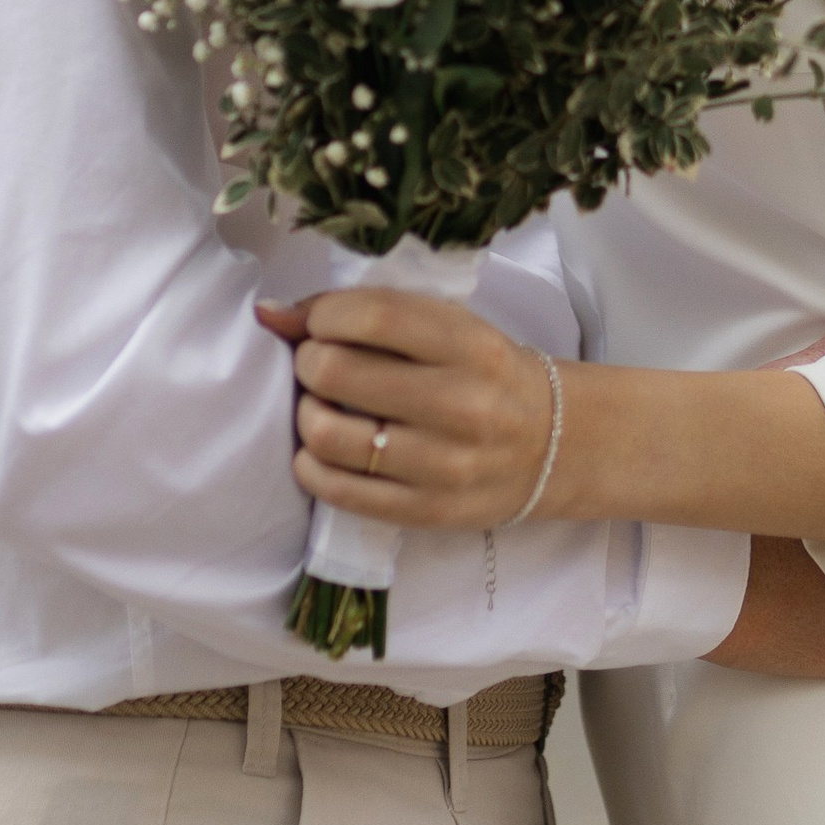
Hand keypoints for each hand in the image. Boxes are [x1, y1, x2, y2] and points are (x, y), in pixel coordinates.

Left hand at [257, 284, 555, 530]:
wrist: (555, 445)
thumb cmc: (487, 373)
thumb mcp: (448, 328)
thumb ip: (369, 312)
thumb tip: (269, 311)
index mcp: (470, 344)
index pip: (371, 315)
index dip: (323, 315)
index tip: (321, 323)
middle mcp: (461, 404)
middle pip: (336, 372)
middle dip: (309, 362)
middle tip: (319, 365)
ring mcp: (444, 465)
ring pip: (328, 435)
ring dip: (306, 414)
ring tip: (322, 408)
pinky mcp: (428, 512)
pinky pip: (338, 491)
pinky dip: (311, 466)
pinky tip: (322, 452)